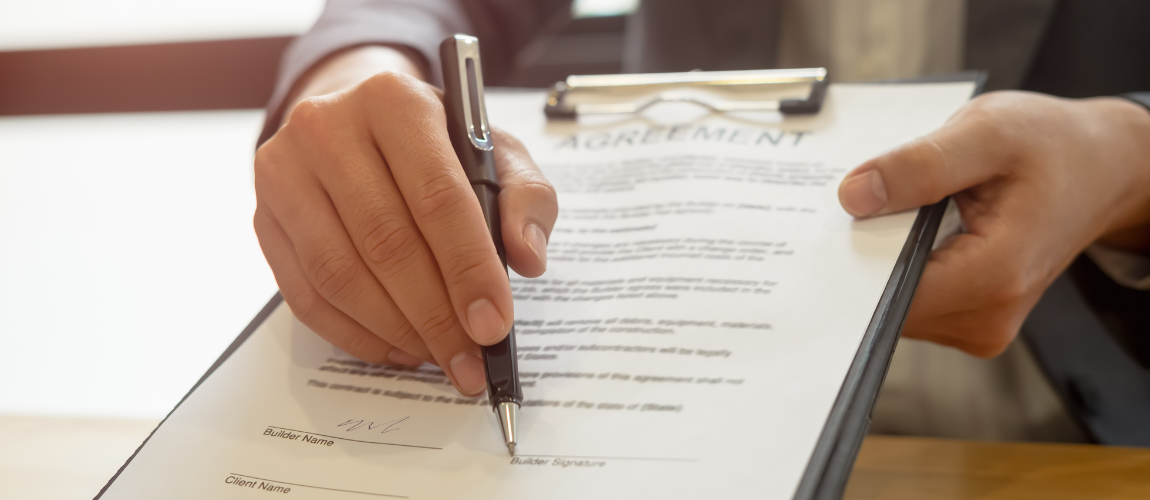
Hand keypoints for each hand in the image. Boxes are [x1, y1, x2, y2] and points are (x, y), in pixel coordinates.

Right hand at [253, 48, 556, 395]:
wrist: (357, 124)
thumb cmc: (434, 145)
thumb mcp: (495, 152)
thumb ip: (525, 198)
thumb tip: (527, 258)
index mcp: (395, 101)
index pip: (437, 197)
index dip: (469, 268)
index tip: (493, 324)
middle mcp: (328, 127)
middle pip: (386, 242)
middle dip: (436, 314)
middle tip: (469, 358)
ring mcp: (284, 172)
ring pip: (340, 276)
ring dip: (395, 330)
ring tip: (437, 354)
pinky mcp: (263, 218)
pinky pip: (306, 295)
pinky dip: (355, 334)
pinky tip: (396, 347)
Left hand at [838, 91, 1149, 356]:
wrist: (1100, 168)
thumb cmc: (1052, 145)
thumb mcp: (987, 132)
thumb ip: (920, 165)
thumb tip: (854, 195)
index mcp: (995, 275)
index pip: (891, 295)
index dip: (850, 261)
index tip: (822, 229)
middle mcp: (987, 317)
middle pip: (886, 304)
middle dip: (862, 255)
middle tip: (854, 203)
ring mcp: (980, 325)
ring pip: (895, 305)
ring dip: (880, 260)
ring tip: (893, 208)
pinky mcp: (971, 319)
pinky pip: (912, 301)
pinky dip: (899, 265)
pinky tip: (906, 226)